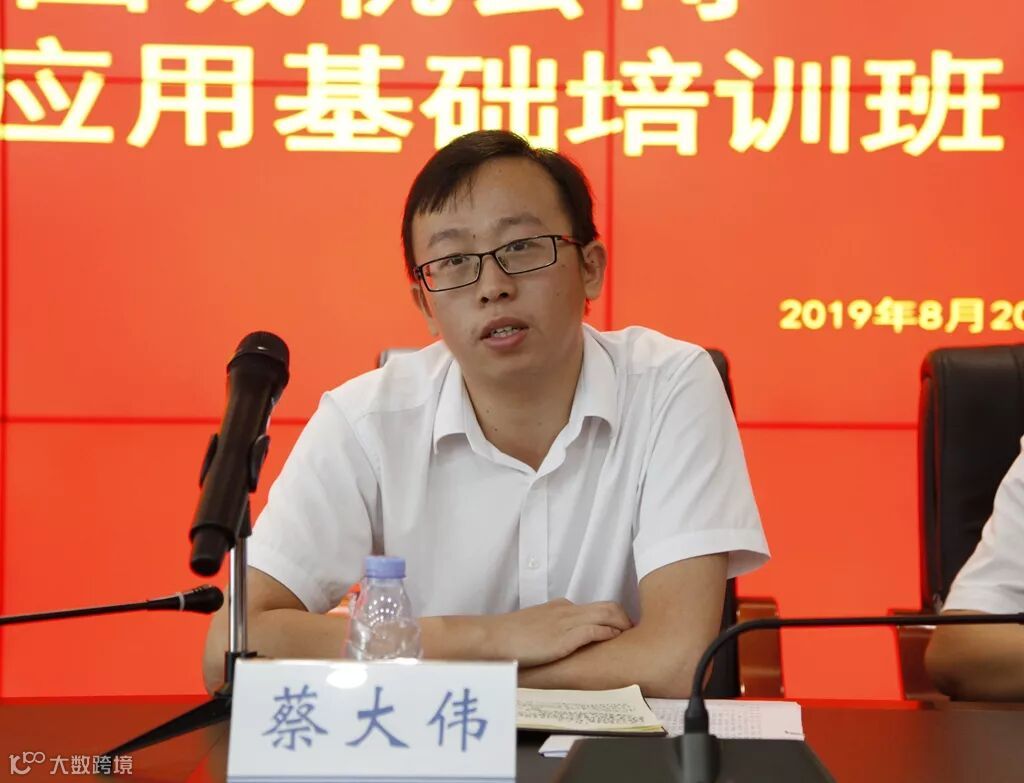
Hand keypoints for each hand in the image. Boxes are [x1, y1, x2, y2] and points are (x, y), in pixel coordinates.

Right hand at [482, 598, 632, 666]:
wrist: (494, 638)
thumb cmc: (507, 637)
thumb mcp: (532, 628)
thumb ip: (547, 630)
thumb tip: (552, 643)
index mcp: (558, 607)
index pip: (593, 607)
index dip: (611, 617)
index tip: (620, 629)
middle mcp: (565, 610)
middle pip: (607, 606)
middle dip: (624, 618)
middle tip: (634, 634)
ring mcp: (566, 622)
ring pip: (606, 614)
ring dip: (622, 625)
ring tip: (631, 638)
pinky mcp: (564, 637)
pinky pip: (595, 630)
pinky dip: (609, 633)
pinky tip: (616, 641)